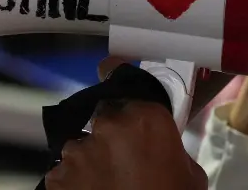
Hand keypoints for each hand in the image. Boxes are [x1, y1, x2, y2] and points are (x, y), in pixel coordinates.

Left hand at [44, 59, 207, 189]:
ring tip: (107, 182)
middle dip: (111, 132)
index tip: (109, 69)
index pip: (121, 74)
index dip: (113, 71)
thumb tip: (162, 149)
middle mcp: (108, 124)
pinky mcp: (57, 177)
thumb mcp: (189, 174)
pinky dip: (76, 181)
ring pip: (82, 145)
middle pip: (103, 116)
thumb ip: (172, 149)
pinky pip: (65, 172)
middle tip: (126, 157)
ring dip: (92, 158)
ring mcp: (78, 151)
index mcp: (146, 116)